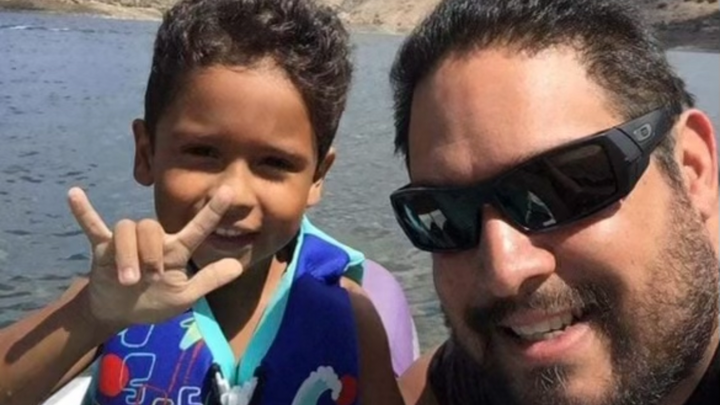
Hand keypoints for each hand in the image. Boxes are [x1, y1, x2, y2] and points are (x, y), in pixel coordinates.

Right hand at [67, 186, 243, 331]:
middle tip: (149, 279)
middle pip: (150, 226)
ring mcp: (127, 242)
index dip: (212, 212)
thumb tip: (237, 266)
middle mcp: (153, 241)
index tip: (227, 192)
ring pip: (126, 228)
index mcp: (176, 250)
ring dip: (127, 255)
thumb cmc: (155, 302)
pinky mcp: (103, 248)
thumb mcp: (184, 297)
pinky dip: (83, 212)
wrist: (120, 313)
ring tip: (128, 281)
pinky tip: (74, 194)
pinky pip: (92, 225)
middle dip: (150, 254)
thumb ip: (208, 281)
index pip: (197, 229)